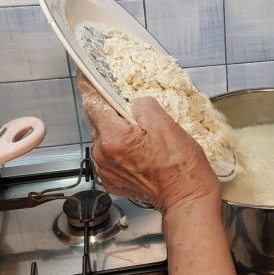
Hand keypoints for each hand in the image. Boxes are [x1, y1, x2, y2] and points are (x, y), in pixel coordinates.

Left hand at [78, 74, 220, 214]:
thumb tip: (135, 102)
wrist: (187, 200)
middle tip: (131, 105)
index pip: (92, 103)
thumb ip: (144, 106)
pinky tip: (140, 150)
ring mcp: (106, 170)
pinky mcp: (113, 181)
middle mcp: (103, 155)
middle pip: (98, 121)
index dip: (89, 85)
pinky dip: (120, 148)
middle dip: (111, 110)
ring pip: (104, 138)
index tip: (86, 74)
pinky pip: (110, 156)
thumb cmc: (181, 168)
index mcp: (114, 138)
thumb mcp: (166, 125)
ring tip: (141, 132)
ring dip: (117, 130)